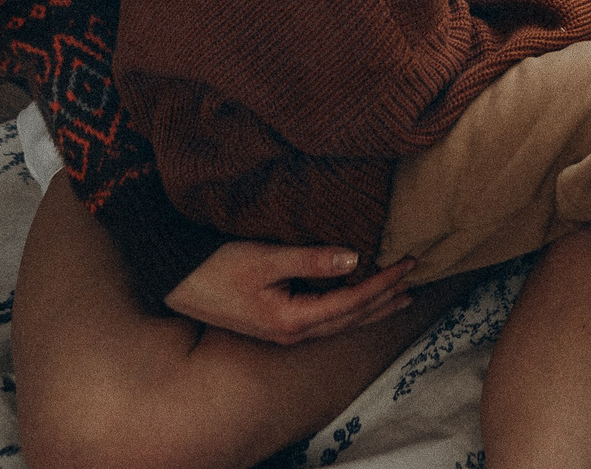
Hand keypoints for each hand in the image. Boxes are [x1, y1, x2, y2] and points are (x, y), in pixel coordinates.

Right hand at [164, 241, 414, 345]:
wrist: (174, 282)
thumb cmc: (214, 268)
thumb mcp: (264, 258)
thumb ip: (311, 259)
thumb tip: (355, 257)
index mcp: (292, 320)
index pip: (352, 302)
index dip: (384, 282)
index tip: (409, 261)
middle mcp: (292, 332)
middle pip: (353, 318)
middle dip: (386, 298)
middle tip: (417, 278)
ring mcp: (285, 331)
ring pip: (342, 322)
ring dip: (373, 307)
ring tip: (401, 294)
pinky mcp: (278, 323)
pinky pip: (327, 317)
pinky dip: (352, 307)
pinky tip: (361, 298)